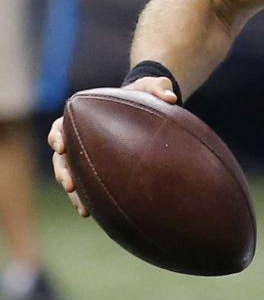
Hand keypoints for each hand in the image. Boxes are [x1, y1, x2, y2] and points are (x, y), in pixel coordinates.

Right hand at [47, 77, 178, 218]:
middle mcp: (81, 137)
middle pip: (61, 157)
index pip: (61, 126)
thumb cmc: (145, 93)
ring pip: (72, 176)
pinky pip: (89, 185)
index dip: (57, 136)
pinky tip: (94, 214)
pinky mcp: (100, 168)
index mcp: (84, 115)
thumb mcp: (152, 86)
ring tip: (83, 209)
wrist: (150, 107)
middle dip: (63, 171)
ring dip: (75, 193)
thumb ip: (159, 88)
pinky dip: (89, 198)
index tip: (61, 145)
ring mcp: (88, 154)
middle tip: (69, 184)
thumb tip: (171, 98)